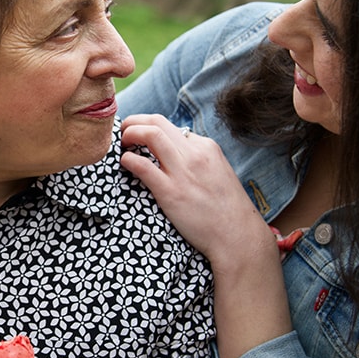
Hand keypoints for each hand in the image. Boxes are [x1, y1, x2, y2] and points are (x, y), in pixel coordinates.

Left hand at [118, 114, 271, 264]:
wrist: (237, 236)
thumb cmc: (227, 210)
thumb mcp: (219, 173)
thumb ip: (199, 161)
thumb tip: (177, 155)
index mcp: (207, 147)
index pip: (172, 128)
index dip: (152, 130)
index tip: (141, 138)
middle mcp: (195, 154)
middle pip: (157, 121)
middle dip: (135, 121)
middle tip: (124, 131)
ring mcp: (182, 172)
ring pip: (150, 134)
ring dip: (130, 133)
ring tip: (121, 143)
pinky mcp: (170, 192)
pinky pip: (142, 166)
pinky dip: (128, 159)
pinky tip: (125, 163)